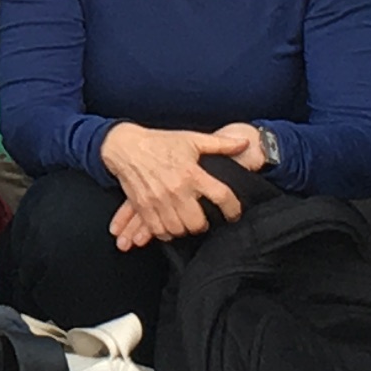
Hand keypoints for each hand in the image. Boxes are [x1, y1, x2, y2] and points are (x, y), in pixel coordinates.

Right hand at [96, 120, 266, 247]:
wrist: (126, 146)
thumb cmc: (160, 142)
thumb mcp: (192, 139)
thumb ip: (220, 144)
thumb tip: (245, 143)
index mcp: (192, 173)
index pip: (221, 196)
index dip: (233, 209)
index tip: (234, 214)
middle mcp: (176, 189)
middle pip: (198, 222)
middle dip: (204, 224)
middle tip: (203, 219)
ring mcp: (158, 200)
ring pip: (179, 230)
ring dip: (185, 229)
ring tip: (187, 221)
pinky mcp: (143, 207)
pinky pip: (159, 231)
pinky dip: (166, 232)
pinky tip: (170, 224)